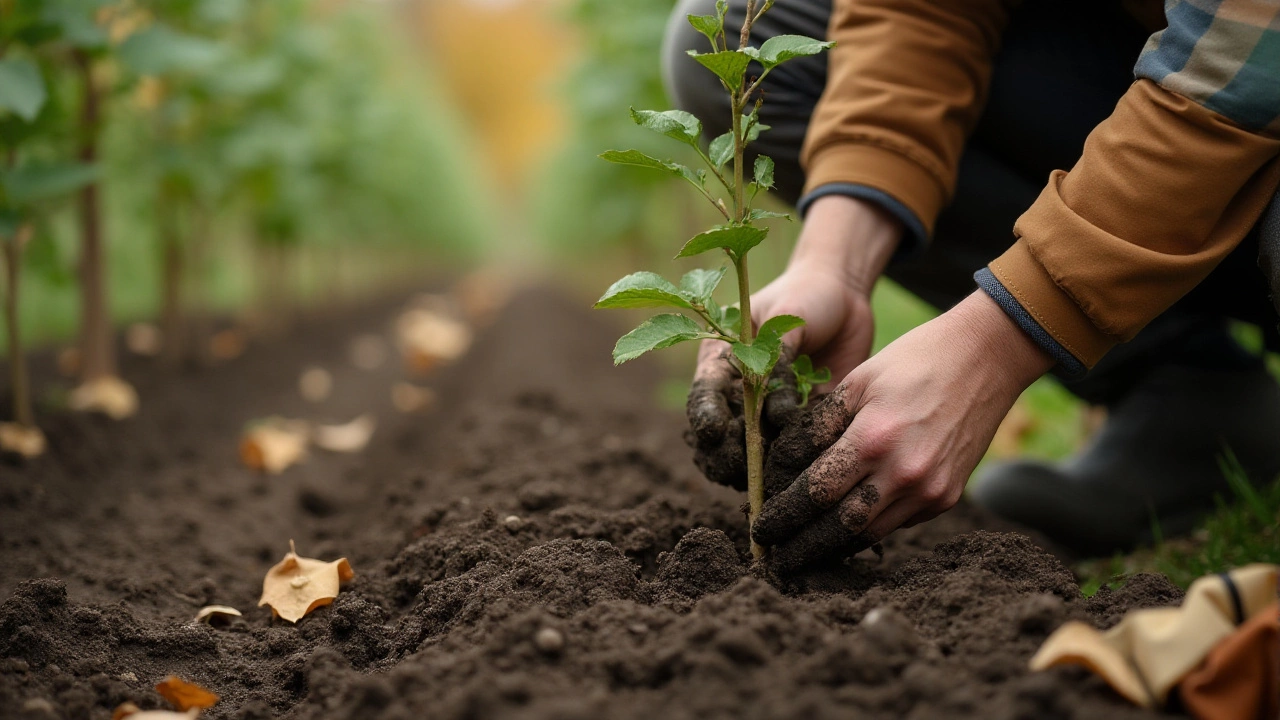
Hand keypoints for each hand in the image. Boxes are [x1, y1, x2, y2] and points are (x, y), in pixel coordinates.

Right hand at [686, 196, 901, 488]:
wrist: (843, 295)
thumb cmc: (804, 296)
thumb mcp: (785, 317)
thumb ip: (778, 359)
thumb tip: (776, 410)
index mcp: (720, 362)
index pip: (704, 396)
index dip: (704, 417)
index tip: (713, 432)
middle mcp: (737, 393)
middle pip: (719, 437)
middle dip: (727, 455)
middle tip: (741, 464)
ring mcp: (765, 413)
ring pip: (751, 453)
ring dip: (758, 469)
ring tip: (769, 478)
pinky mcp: (796, 426)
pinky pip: (790, 453)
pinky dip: (792, 466)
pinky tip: (798, 474)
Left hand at [752, 291, 1054, 571]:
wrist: (988, 358)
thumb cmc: (913, 360)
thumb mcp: (857, 382)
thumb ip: (817, 427)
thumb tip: (780, 467)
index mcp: (873, 439)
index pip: (814, 493)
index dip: (783, 515)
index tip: (761, 528)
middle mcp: (903, 473)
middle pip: (839, 528)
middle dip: (801, 547)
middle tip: (773, 558)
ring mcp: (929, 490)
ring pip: (869, 535)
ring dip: (832, 547)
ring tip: (801, 552)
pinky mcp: (946, 497)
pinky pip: (896, 524)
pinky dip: (866, 530)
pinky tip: (843, 530)